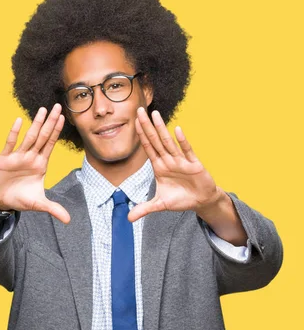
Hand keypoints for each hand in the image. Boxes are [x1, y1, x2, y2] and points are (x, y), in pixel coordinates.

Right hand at [0, 103, 70, 223]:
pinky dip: (14, 133)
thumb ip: (53, 209)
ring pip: (29, 137)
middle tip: (59, 106)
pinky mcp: (4, 158)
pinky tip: (19, 121)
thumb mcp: (38, 204)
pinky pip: (10, 143)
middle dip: (51, 122)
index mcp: (40, 165)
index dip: (57, 131)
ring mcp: (17, 156)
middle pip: (43, 136)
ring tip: (43, 109)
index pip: (50, 144)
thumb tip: (68, 220)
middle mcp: (30, 157)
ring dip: (36, 124)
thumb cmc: (19, 198)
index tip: (63, 117)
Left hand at [128, 107, 222, 222]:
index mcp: (159, 167)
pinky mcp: (194, 165)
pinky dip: (182, 142)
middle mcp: (168, 160)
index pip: (147, 147)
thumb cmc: (180, 199)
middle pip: (154, 140)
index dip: (140, 135)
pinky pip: (187, 151)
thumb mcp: (160, 205)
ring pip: (168, 142)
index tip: (133, 121)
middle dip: (146, 126)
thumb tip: (128, 219)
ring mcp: (181, 161)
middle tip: (138, 110)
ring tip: (155, 114)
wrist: (201, 201)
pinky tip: (177, 130)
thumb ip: (144, 209)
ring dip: (161, 129)